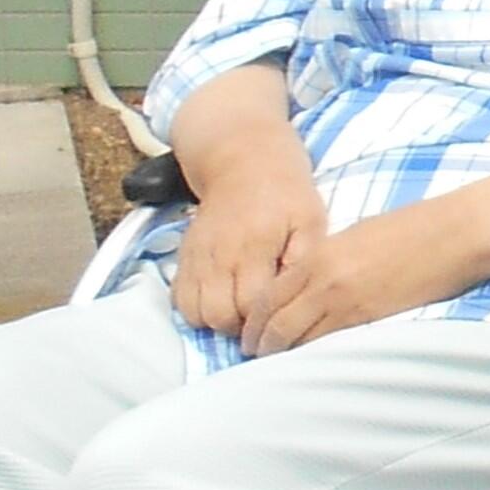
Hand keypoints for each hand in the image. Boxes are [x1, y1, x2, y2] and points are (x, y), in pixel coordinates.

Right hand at [170, 159, 327, 341]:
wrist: (243, 163)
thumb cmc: (286, 195)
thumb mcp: (310, 220)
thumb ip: (304, 259)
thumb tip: (293, 295)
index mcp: (253, 247)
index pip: (251, 306)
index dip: (268, 321)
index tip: (281, 317)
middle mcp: (217, 256)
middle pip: (218, 316)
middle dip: (242, 326)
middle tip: (262, 317)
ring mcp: (195, 257)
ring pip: (194, 313)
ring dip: (217, 320)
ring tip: (242, 310)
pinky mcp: (182, 257)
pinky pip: (178, 299)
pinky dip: (197, 309)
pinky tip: (221, 299)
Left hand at [239, 199, 474, 357]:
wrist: (453, 234)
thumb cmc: (411, 229)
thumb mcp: (355, 238)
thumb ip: (325, 262)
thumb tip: (308, 287)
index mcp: (318, 255)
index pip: (269, 296)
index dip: (254, 320)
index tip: (251, 334)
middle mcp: (322, 279)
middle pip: (275, 321)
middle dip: (261, 343)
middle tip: (255, 357)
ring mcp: (344, 301)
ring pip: (296, 337)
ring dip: (282, 353)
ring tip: (277, 366)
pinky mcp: (368, 317)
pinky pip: (328, 342)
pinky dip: (313, 354)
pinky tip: (310, 363)